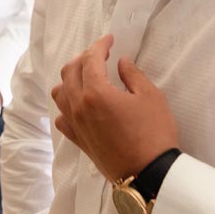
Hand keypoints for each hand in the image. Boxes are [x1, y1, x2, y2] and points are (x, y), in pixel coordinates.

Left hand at [51, 34, 179, 180]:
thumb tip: (121, 62)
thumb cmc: (154, 134)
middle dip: (83, 58)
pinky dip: (67, 105)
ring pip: (60, 93)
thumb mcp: (151, 97)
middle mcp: (79, 106)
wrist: (149, 174)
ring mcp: (76, 125)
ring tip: (86, 76)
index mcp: (96, 92)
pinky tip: (78, 104)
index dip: (100, 45)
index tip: (109, 40)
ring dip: (70, 78)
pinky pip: (62, 117)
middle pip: (70, 72)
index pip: (91, 59)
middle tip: (100, 54)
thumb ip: (133, 74)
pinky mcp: (78, 141)